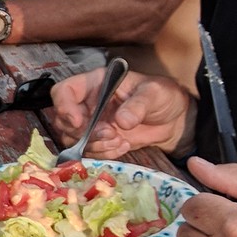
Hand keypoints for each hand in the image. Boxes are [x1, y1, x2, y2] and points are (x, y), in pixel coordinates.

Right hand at [50, 69, 193, 157]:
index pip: (63, 91)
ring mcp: (91, 124)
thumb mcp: (153, 93)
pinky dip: (104, 153)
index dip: (64, 107)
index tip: (79, 122)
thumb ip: (138, 105)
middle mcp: (87, 103)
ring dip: (94, 146)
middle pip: (63, 120)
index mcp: (94, 83)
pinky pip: (89, 152)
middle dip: (83, 133)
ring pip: (73, 139)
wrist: (173, 119)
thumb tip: (122, 121)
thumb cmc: (162, 96)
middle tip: (110, 134)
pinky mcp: (99, 141)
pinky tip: (123, 146)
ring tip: (120, 141)